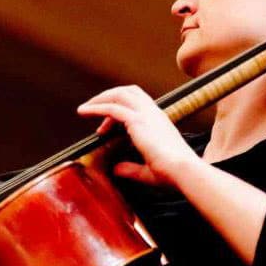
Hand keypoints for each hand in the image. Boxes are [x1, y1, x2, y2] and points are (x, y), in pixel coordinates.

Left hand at [77, 85, 197, 187]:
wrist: (183, 171)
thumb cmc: (173, 174)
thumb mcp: (149, 171)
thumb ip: (131, 169)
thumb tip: (116, 169)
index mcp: (160, 121)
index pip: (139, 103)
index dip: (120, 109)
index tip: (106, 128)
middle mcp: (153, 114)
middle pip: (129, 92)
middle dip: (108, 96)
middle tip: (92, 109)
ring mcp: (146, 115)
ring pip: (119, 95)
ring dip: (99, 100)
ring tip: (83, 110)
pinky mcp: (137, 121)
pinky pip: (112, 108)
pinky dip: (95, 108)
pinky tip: (83, 112)